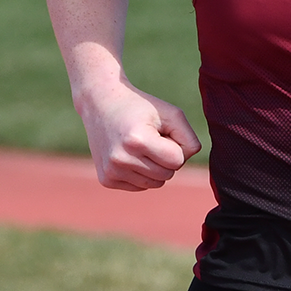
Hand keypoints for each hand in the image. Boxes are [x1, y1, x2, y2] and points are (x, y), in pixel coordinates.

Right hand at [79, 82, 200, 190]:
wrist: (101, 104)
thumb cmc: (142, 109)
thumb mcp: (173, 115)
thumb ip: (189, 140)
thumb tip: (182, 164)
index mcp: (137, 140)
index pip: (177, 161)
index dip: (177, 147)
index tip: (163, 133)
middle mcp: (121, 159)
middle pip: (167, 174)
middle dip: (166, 158)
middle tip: (152, 138)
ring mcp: (111, 172)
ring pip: (156, 183)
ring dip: (156, 167)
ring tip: (141, 146)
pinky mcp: (106, 180)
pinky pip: (141, 186)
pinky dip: (142, 173)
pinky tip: (131, 155)